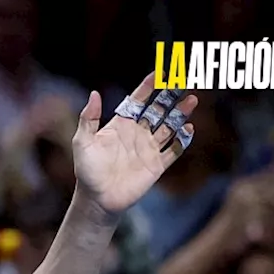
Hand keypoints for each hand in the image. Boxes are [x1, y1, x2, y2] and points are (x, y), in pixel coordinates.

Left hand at [71, 73, 197, 217]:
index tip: (160, 73)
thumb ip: (88, 118)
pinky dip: (182, 140)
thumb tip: (94, 93)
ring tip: (191, 100)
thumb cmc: (87, 171)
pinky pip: (174, 150)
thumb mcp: (82, 142)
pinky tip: (188, 128)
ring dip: (180, 113)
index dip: (148, 87)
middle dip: (170, 96)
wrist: (96, 200)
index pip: (138, 101)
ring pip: (169, 126)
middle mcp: (137, 134)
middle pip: (158, 110)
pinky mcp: (157, 165)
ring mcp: (149, 149)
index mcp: (121, 125)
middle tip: (182, 81)